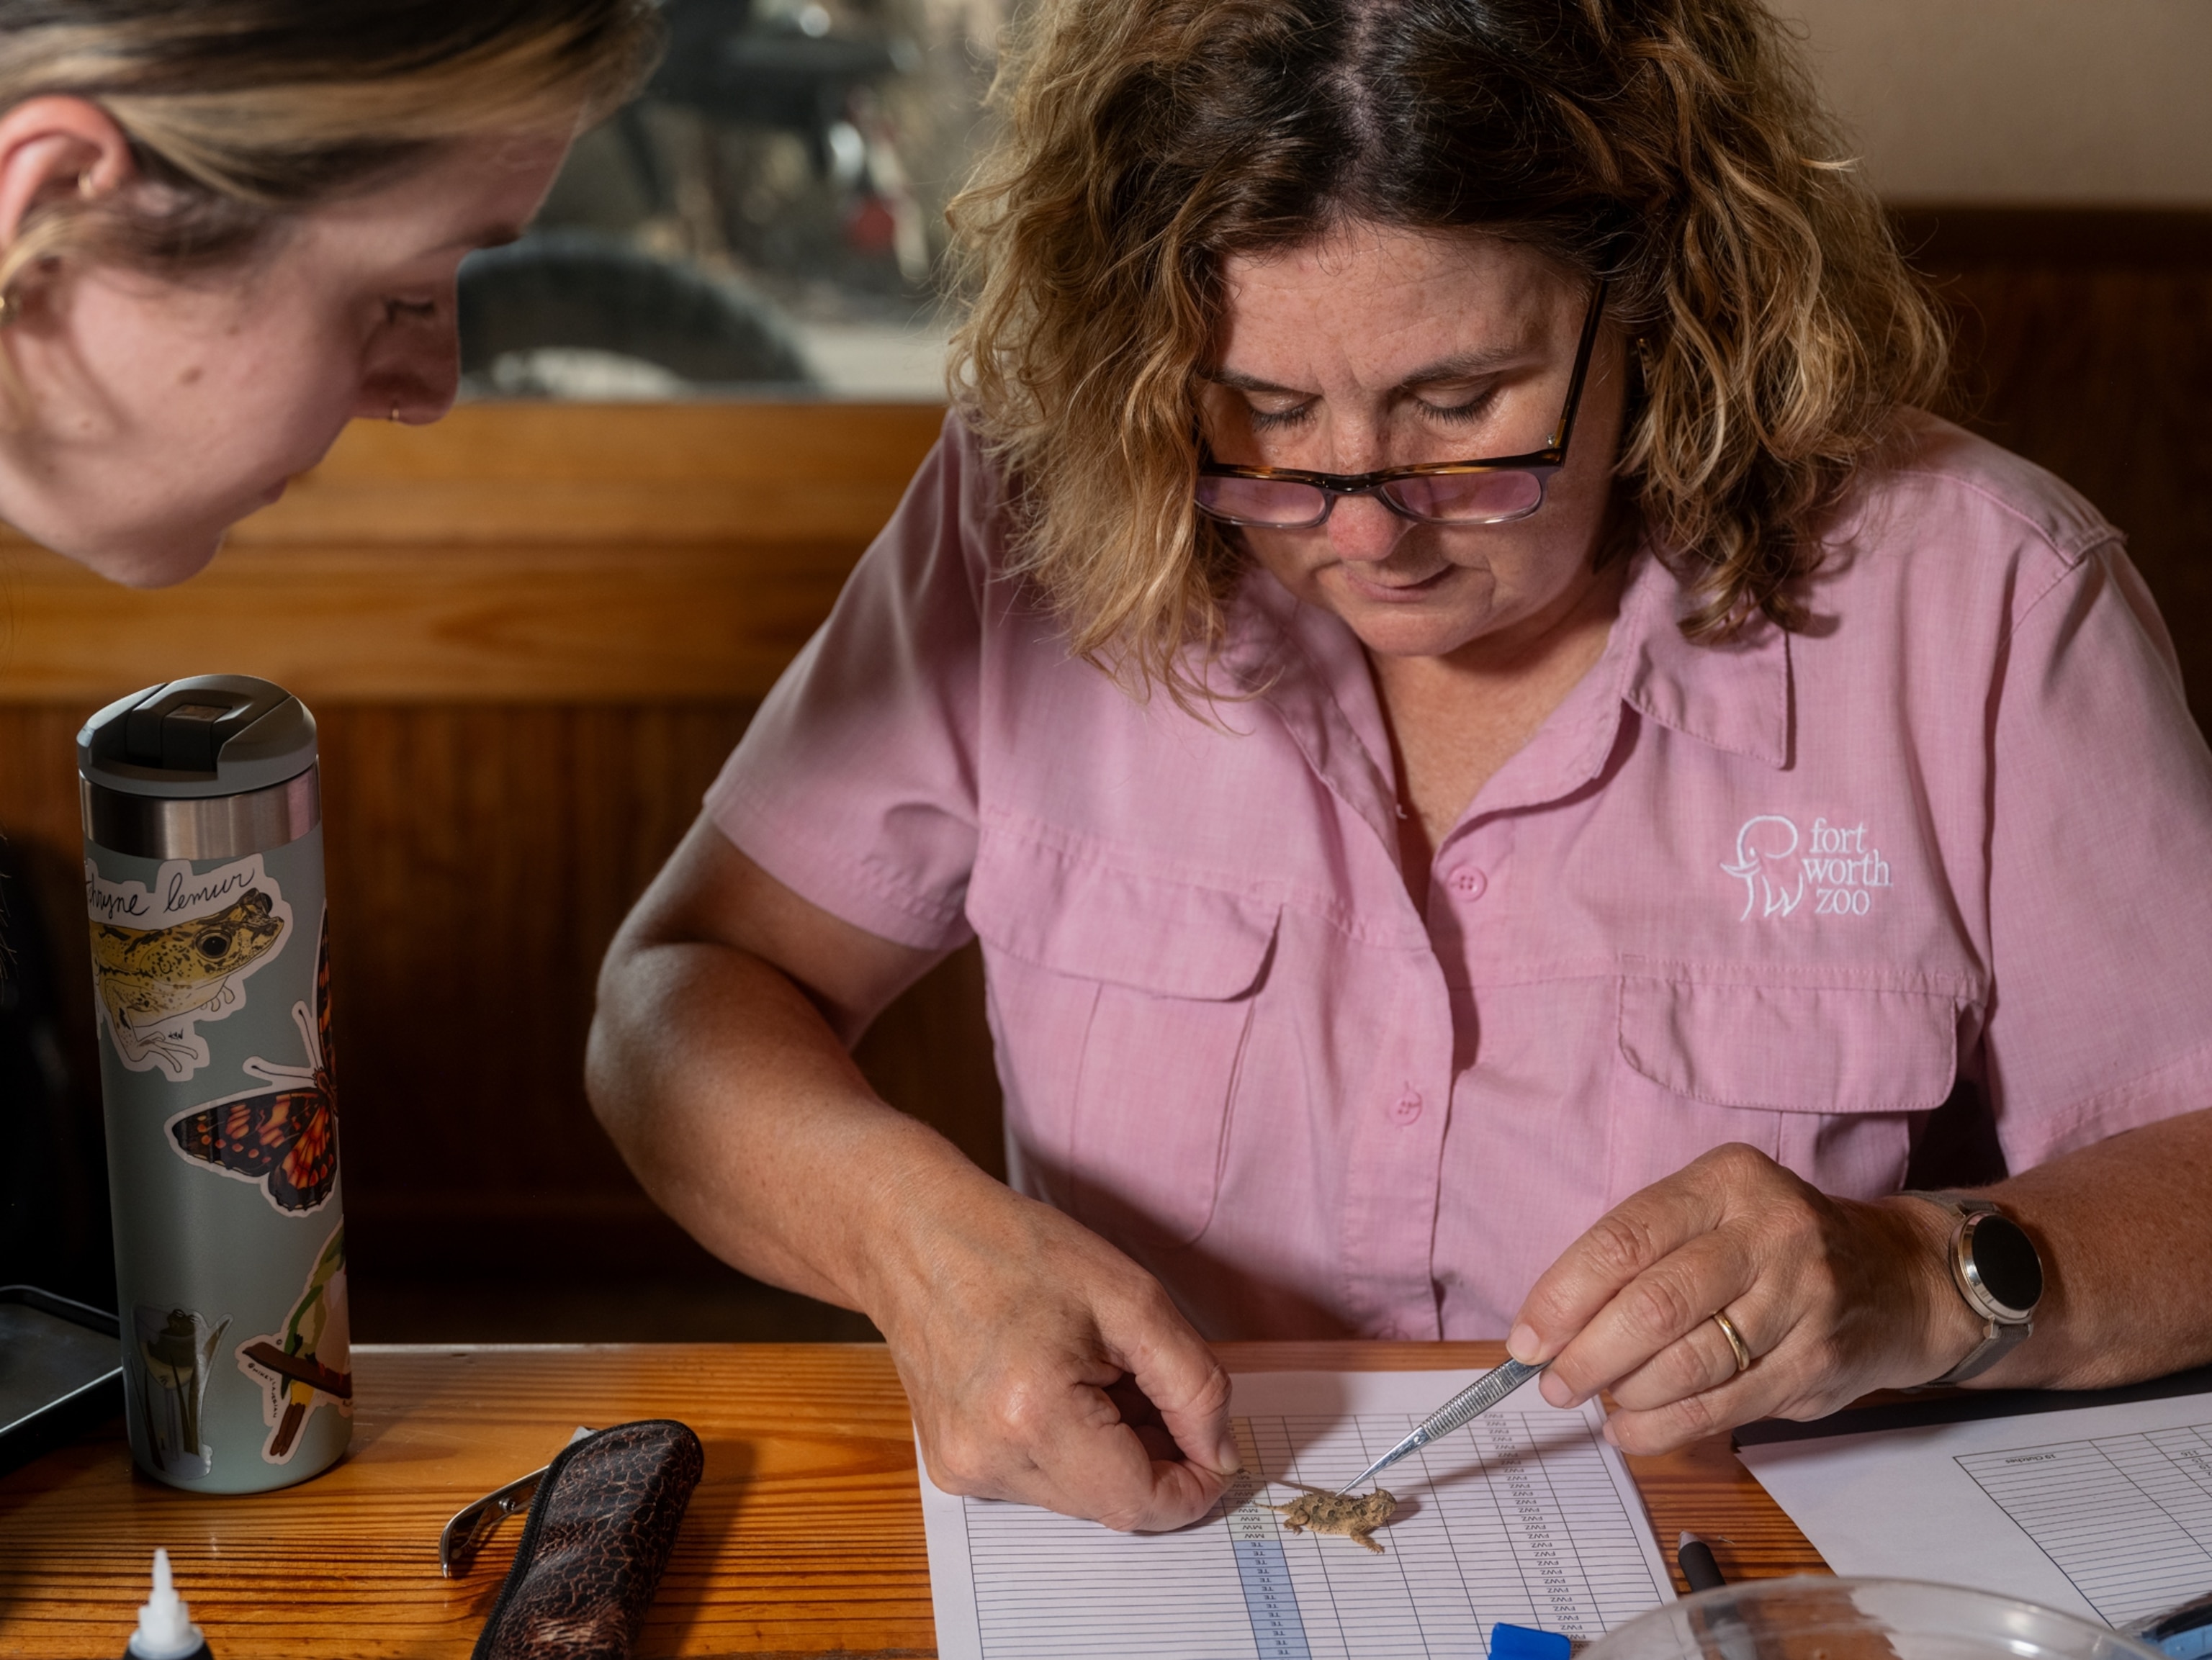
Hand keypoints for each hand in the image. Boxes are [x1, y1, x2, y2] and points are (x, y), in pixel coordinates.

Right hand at [868, 1174, 1238, 1530]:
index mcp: (1035, 1417)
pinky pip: (1038, 1481)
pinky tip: (1056, 1386)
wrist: (912, 1235)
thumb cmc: (1016, 1250)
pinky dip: (1068, 1447)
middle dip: (1152, 1456)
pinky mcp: (949, 1466)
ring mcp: (962, 1469)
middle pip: (1110, 1503)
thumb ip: (1193, 1383)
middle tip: (1148, 1379)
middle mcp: (989, 1460)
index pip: (1139, 1504)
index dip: (1192, 1485)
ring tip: (1095, 1372)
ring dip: (1109, 1451)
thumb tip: (1219, 1454)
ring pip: (1077, 1496)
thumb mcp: (1132, 1298)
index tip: (1213, 1447)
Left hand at [1505, 1144, 1983, 1453]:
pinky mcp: (1818, 1361)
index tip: (1527, 1339)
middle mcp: (1769, 1233)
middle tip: (1552, 1383)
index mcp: (1725, 1182)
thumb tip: (1550, 1323)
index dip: (1564, 1296)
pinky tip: (1632, 1429)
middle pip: (1656, 1304)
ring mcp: (1802, 1299)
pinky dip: (1665, 1426)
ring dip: (1626, 1394)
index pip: (1625, 1239)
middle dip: (1588, 1353)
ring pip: (1690, 1361)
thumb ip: (1640, 1255)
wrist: (1899, 1277)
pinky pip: (1724, 1406)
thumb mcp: (1713, 1213)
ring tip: (1594, 1402)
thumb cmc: (1773, 1245)